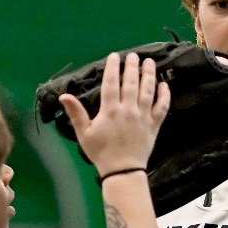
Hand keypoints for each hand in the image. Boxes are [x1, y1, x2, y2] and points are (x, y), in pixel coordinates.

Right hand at [62, 52, 170, 176]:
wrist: (123, 171)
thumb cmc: (101, 153)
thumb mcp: (84, 134)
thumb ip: (76, 113)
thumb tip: (63, 95)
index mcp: (110, 110)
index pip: (111, 83)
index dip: (113, 68)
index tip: (114, 56)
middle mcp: (128, 110)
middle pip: (131, 83)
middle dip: (132, 67)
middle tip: (133, 55)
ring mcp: (143, 117)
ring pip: (148, 91)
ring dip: (149, 75)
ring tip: (149, 62)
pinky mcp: (154, 125)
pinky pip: (162, 108)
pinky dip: (164, 96)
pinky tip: (164, 85)